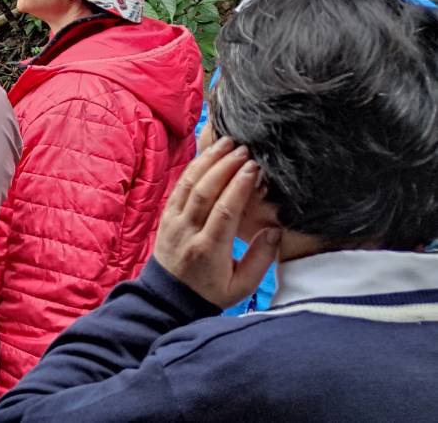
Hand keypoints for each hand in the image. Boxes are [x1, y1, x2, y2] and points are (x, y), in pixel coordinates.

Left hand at [153, 138, 281, 307]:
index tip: (255, 168)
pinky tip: (207, 155)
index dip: (239, 187)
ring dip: (208, 161)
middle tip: (244, 148)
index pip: (223, 211)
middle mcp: (187, 232)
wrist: (168, 298)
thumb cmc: (210, 292)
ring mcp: (172, 222)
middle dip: (225, 166)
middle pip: (204, 192)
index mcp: (208, 249)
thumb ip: (260, 258)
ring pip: (188, 184)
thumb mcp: (242, 285)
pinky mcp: (165, 216)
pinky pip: (178, 187)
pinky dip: (193, 168)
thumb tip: (275, 229)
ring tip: (227, 142)